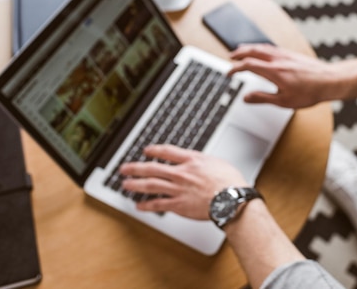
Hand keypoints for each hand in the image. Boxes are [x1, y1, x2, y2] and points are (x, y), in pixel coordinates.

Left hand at [120, 144, 247, 219]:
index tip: (146, 150)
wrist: (232, 199)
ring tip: (125, 184)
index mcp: (191, 160)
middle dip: (136, 167)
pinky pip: (158, 204)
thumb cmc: (229, 182)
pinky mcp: (179, 205)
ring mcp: (178, 189)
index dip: (154, 150)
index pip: (167, 152)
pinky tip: (139, 205)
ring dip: (136, 184)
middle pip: (153, 168)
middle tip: (125, 168)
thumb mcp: (216, 162)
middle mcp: (181, 173)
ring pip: (151, 185)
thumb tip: (196, 161)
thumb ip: (202, 161)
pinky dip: (147, 205)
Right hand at [228, 44, 334, 107]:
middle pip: (253, 51)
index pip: (248, 65)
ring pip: (263, 47)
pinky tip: (263, 51)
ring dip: (250, 47)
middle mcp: (278, 59)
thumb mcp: (283, 101)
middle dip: (239, 52)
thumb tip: (246, 97)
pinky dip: (262, 48)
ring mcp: (285, 55)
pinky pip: (272, 47)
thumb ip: (262, 98)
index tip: (229, 73)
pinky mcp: (292, 54)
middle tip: (230, 56)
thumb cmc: (310, 92)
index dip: (235, 68)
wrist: (330, 80)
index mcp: (273, 71)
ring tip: (243, 49)